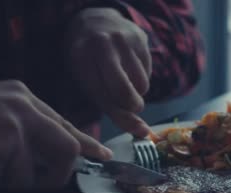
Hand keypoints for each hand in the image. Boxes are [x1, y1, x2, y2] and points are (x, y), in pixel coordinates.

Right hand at [0, 80, 112, 192]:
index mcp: (24, 97)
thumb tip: (52, 151)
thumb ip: (23, 125)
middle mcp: (23, 109)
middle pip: (66, 152)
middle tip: (29, 180)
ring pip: (25, 178)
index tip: (103, 157)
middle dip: (53, 177)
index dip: (86, 145)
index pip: (66, 125)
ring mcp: (10, 127)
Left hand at [68, 7, 151, 137]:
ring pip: (142, 85)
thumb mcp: (88, 82)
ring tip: (125, 83)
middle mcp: (102, 46)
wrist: (97, 22)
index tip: (136, 128)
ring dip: (138, 93)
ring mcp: (123, 41)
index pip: (103, 97)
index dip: (120, 116)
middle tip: (130, 106)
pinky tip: (130, 69)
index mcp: (81, 58)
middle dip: (132, 107)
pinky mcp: (141, 40)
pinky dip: (142, 79)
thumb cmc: (90, 63)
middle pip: (125, 92)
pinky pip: (149, 74)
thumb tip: (144, 131)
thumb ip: (112, 108)